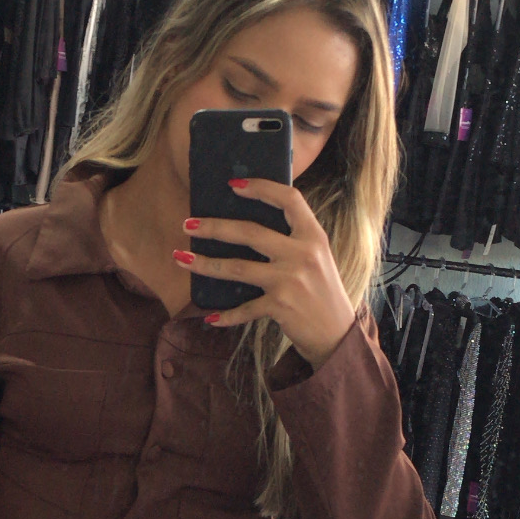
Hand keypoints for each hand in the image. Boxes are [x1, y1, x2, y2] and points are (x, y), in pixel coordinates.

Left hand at [174, 180, 356, 367]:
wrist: (338, 333)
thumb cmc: (322, 291)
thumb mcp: (317, 257)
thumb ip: (293, 240)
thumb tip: (249, 226)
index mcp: (313, 236)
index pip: (289, 200)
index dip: (261, 188)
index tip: (233, 185)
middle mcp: (302, 255)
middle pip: (251, 232)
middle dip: (214, 227)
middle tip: (188, 224)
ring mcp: (290, 281)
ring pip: (237, 268)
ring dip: (205, 264)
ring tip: (181, 258)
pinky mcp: (280, 306)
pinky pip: (244, 308)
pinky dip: (225, 315)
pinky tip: (209, 316)